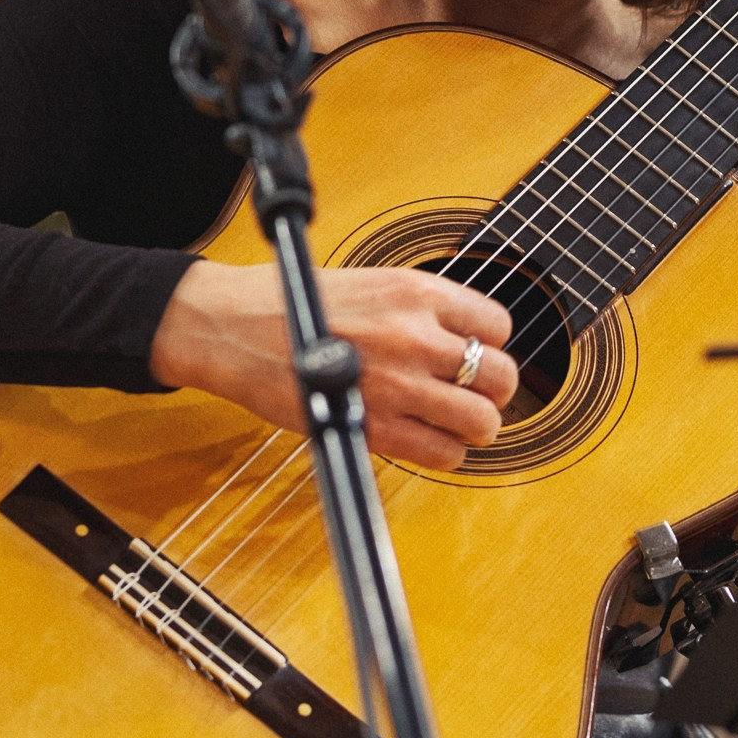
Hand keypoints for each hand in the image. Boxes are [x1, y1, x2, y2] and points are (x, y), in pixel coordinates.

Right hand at [150, 261, 518, 469]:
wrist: (236, 328)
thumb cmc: (296, 304)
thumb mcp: (372, 283)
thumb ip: (421, 310)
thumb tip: (464, 340)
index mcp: (416, 291)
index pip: (498, 325)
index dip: (490, 346)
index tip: (474, 355)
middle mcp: (415, 335)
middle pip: (500, 376)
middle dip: (493, 391)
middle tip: (474, 396)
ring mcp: (397, 383)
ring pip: (481, 420)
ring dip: (475, 427)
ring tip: (457, 423)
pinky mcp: (374, 426)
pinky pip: (443, 454)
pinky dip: (446, 454)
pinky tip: (428, 441)